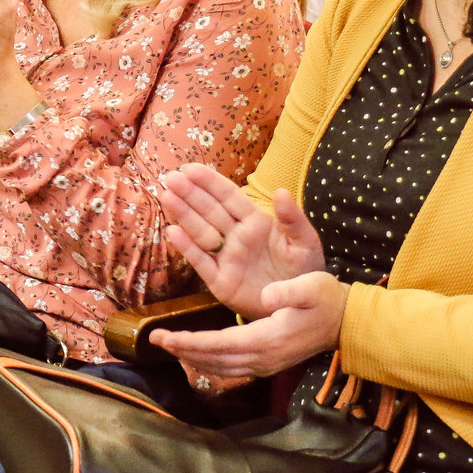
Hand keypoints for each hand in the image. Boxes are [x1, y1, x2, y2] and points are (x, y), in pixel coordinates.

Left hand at [154, 271, 348, 377]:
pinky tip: (196, 354)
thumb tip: (266, 295)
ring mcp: (265, 364)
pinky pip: (230, 368)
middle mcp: (263, 357)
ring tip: (169, 346)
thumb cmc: (328, 300)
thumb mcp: (312, 286)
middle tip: (155, 340)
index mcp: (268, 339)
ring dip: (193, 358)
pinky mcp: (267, 363)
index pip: (219, 345)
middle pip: (213, 360)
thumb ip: (288, 291)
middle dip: (183, 350)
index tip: (165, 337)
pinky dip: (209, 362)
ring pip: (220, 367)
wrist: (346, 324)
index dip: (189, 342)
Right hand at [158, 163, 325, 317]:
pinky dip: (187, 248)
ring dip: (184, 215)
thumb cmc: (304, 271)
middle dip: (190, 194)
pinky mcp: (220, 281)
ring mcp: (226, 258)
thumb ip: (293, 218)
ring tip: (167, 196)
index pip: (229, 197)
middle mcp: (236, 236)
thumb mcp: (305, 242)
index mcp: (256, 222)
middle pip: (209, 211)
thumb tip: (280, 191)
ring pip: (200, 232)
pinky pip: (201, 262)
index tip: (191, 168)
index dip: (210, 182)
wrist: (299, 304)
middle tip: (171, 178)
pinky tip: (173, 232)